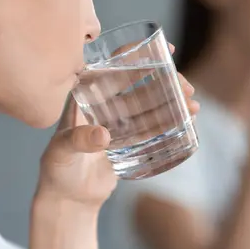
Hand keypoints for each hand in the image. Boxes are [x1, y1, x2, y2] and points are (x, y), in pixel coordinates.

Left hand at [37, 53, 198, 207]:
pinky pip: (152, 126)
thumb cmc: (57, 171)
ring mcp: (118, 122)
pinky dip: (170, 121)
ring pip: (150, 104)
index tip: (165, 51)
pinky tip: (187, 119)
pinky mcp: (129, 140)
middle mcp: (103, 104)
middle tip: (186, 88)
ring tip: (193, 106)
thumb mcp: (61, 152)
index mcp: (85, 96)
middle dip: (165, 81)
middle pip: (139, 83)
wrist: (68, 198)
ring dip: (172, 101)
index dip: (138, 55)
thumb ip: (78, 141)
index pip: (114, 67)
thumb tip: (103, 135)